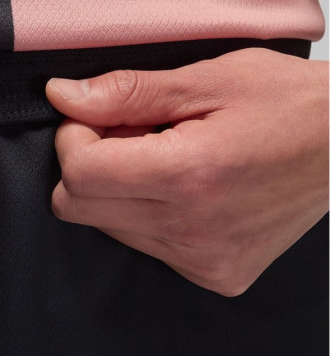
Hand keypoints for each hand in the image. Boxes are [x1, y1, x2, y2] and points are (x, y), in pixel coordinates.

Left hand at [45, 47, 328, 294]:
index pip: (79, 176)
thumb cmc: (292, 105)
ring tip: (169, 162)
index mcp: (188, 175)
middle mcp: (190, 230)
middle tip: (130, 137)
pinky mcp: (212, 276)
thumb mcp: (211, 79)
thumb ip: (128, 92)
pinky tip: (187, 192)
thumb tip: (63, 97)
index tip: (92, 120)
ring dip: (120, 193)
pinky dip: (149, 217)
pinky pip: (145, 248)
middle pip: (80, 209)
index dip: (72, 141)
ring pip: (108, 229)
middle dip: (88, 167)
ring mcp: (202, 261)